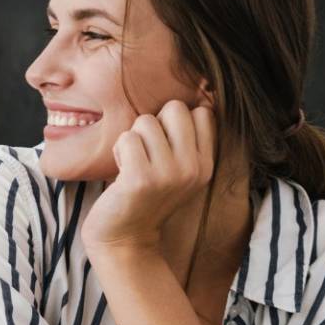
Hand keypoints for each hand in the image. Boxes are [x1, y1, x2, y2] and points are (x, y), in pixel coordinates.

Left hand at [80, 100, 216, 252]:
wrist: (125, 239)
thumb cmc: (144, 195)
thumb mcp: (177, 169)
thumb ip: (185, 138)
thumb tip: (197, 86)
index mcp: (206, 164)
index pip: (202, 112)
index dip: (175, 122)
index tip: (165, 148)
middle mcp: (194, 168)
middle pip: (175, 108)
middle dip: (153, 125)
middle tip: (146, 155)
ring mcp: (169, 174)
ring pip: (146, 121)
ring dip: (132, 140)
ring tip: (133, 166)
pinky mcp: (142, 179)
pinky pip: (127, 138)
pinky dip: (118, 151)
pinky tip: (122, 174)